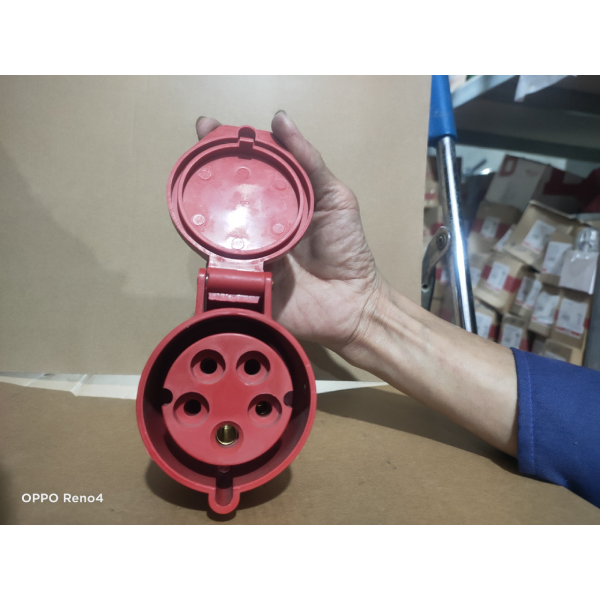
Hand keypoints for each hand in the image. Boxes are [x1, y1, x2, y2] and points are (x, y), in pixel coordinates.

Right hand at [196, 113, 382, 358]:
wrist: (350, 302)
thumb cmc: (347, 248)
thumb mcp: (335, 196)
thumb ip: (309, 162)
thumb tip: (280, 118)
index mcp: (279, 201)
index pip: (250, 167)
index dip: (229, 147)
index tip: (209, 126)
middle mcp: (258, 222)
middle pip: (226, 192)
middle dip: (206, 168)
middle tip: (194, 149)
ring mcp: (247, 250)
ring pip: (216, 223)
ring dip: (199, 202)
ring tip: (190, 180)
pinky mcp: (241, 277)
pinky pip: (218, 259)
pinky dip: (205, 242)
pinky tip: (196, 223)